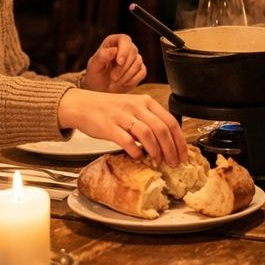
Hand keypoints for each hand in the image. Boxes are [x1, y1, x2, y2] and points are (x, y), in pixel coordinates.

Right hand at [58, 88, 187, 166]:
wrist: (81, 105)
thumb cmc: (108, 109)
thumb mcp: (133, 108)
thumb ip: (148, 120)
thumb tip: (167, 141)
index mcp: (145, 102)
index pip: (170, 121)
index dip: (180, 140)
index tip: (183, 154)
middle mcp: (136, 106)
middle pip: (162, 129)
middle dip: (171, 149)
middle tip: (174, 162)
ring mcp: (122, 116)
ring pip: (147, 135)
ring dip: (156, 151)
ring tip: (158, 161)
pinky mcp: (108, 126)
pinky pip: (127, 141)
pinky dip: (136, 151)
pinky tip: (138, 157)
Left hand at [82, 34, 145, 92]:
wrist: (101, 89)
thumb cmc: (96, 75)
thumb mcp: (94, 66)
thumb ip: (102, 56)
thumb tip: (114, 50)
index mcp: (113, 42)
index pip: (124, 39)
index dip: (124, 50)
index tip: (119, 62)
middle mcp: (125, 48)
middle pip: (132, 51)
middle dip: (123, 67)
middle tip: (112, 78)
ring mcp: (134, 58)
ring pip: (137, 63)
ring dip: (126, 76)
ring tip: (114, 84)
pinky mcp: (140, 69)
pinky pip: (142, 72)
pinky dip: (132, 80)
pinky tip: (123, 84)